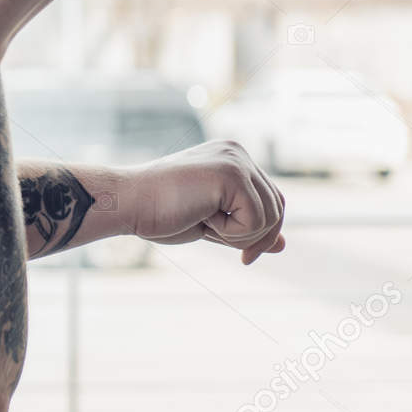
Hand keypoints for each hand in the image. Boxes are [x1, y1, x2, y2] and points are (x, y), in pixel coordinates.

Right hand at [123, 140, 286, 265]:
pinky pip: (255, 219)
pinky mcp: (231, 174)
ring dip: (240, 235)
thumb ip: (246, 229)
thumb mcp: (213, 225)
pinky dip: (231, 233)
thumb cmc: (160, 214)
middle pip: (278, 206)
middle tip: (241, 258)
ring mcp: (236, 161)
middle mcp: (238, 153)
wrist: (128, 203)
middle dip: (261, 239)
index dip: (265, 233)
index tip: (245, 256)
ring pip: (270, 215)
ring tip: (206, 225)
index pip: (272, 198)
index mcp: (232, 158)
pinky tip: (202, 218)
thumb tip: (282, 246)